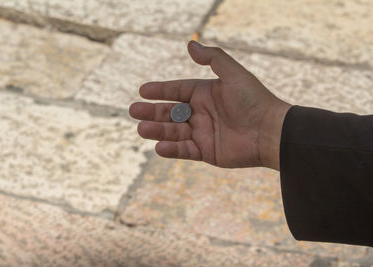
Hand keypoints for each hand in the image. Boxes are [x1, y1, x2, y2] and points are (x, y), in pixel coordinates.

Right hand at [129, 41, 291, 169]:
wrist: (270, 132)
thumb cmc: (253, 100)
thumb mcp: (233, 74)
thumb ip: (212, 58)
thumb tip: (190, 45)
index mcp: (206, 93)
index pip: (177, 91)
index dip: (160, 90)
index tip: (143, 90)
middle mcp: (201, 113)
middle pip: (171, 112)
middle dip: (152, 111)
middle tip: (133, 111)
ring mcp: (203, 133)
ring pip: (174, 131)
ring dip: (157, 130)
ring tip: (141, 129)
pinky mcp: (207, 152)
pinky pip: (184, 150)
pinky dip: (172, 149)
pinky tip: (158, 147)